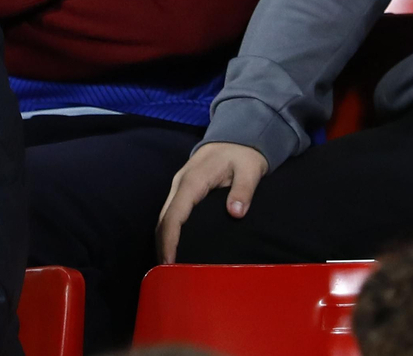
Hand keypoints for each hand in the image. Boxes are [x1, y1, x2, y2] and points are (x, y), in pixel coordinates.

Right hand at [157, 142, 267, 263]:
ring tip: (169, 269)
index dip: (170, 240)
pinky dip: (169, 232)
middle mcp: (180, 184)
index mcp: (193, 180)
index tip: (169, 263)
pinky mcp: (183, 190)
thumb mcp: (249, 168)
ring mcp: (179, 186)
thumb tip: (235, 212)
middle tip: (167, 275)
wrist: (237, 135)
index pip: (175, 215)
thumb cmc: (243, 153)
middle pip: (164, 219)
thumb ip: (243, 189)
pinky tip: (174, 249)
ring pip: (164, 217)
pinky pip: (171, 214)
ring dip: (163, 241)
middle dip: (162, 247)